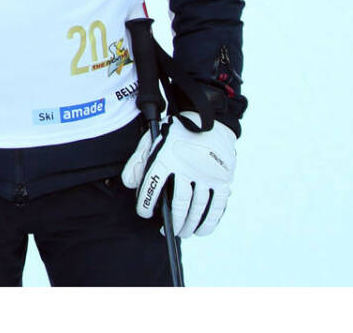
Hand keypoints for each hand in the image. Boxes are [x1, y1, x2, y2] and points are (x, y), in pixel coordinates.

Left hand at [121, 111, 235, 236]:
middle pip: (179, 203)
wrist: (208, 119)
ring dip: (189, 224)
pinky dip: (210, 221)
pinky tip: (202, 231)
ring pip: (198, 206)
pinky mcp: (223, 178)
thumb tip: (129, 184)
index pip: (152, 186)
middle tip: (167, 230)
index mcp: (166, 157)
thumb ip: (138, 161)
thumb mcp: (152, 139)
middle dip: (173, 221)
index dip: (146, 203)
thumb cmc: (175, 133)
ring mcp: (207, 174)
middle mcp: (186, 167)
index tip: (144, 213)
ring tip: (183, 232)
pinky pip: (217, 205)